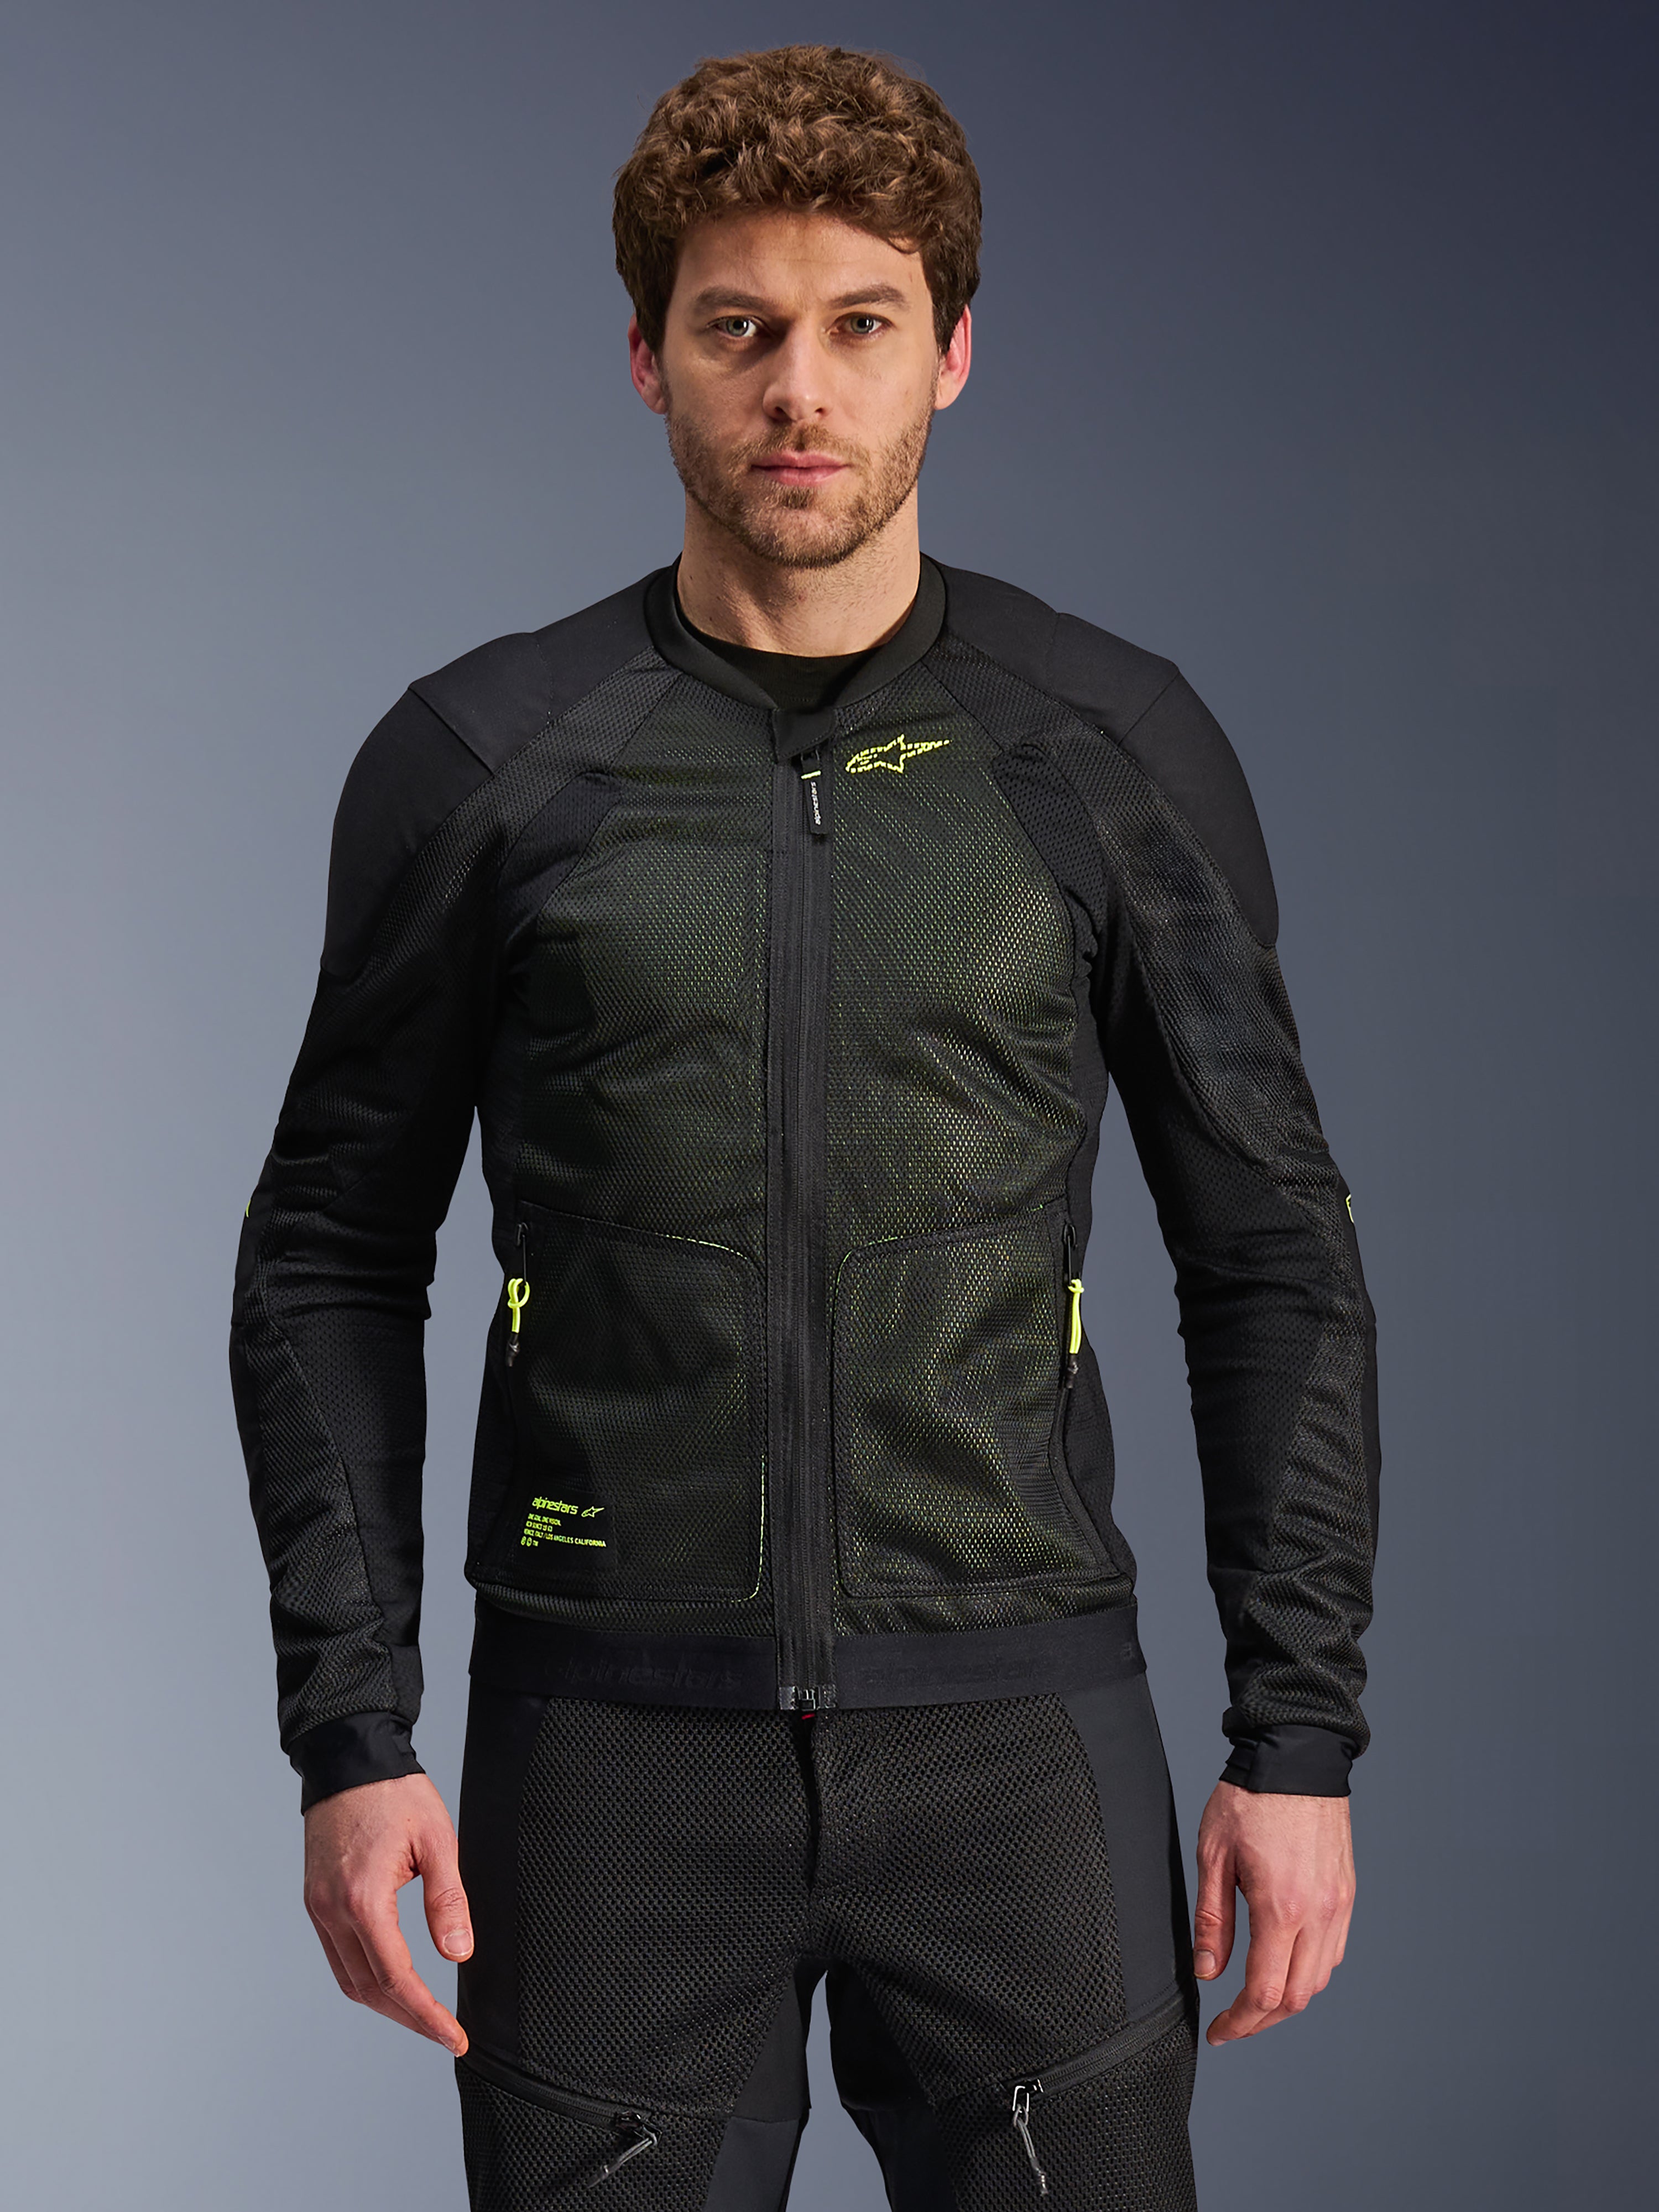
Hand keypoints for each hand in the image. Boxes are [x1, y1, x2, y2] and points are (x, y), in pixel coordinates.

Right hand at [302, 1771, 472, 2052]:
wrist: (349, 1759)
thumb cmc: (395, 1793)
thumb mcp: (436, 1840)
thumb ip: (448, 1900)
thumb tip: (458, 1954)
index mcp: (363, 1899)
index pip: (396, 1978)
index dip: (426, 2015)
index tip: (453, 2036)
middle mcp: (333, 1911)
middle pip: (369, 1989)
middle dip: (409, 2018)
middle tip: (445, 2032)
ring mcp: (319, 1908)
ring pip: (349, 1980)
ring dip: (385, 2004)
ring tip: (423, 2015)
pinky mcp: (316, 1901)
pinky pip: (338, 1956)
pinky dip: (365, 1978)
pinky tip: (391, 1981)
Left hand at [1191, 1781, 1354, 2043]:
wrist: (1296, 1755)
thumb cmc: (1249, 1799)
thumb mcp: (1213, 1855)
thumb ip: (1213, 1920)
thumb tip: (1208, 1972)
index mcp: (1281, 1907)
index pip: (1265, 1993)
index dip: (1240, 2023)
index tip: (1218, 2032)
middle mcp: (1318, 1914)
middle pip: (1297, 1997)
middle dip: (1263, 2020)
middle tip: (1233, 2022)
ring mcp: (1339, 1905)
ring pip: (1320, 1979)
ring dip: (1288, 1998)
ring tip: (1254, 1998)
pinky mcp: (1347, 1893)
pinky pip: (1334, 1951)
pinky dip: (1310, 1971)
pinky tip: (1284, 1963)